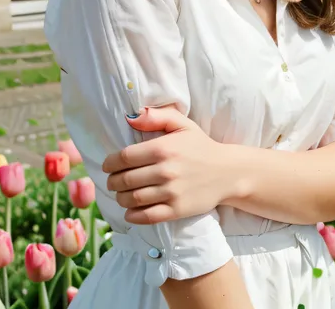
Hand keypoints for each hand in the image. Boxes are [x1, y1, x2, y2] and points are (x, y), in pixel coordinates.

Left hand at [102, 107, 230, 224]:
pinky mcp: (176, 210)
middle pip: (124, 180)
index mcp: (163, 148)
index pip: (124, 158)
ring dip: (120, 198)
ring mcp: (171, 193)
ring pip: (132, 199)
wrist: (227, 172)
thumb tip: (130, 118)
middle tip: (112, 181)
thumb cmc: (200, 146)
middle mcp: (165, 171)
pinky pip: (146, 216)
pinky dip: (132, 215)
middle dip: (112, 182)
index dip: (110, 163)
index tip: (107, 166)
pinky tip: (130, 211)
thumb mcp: (182, 124)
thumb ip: (156, 117)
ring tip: (121, 194)